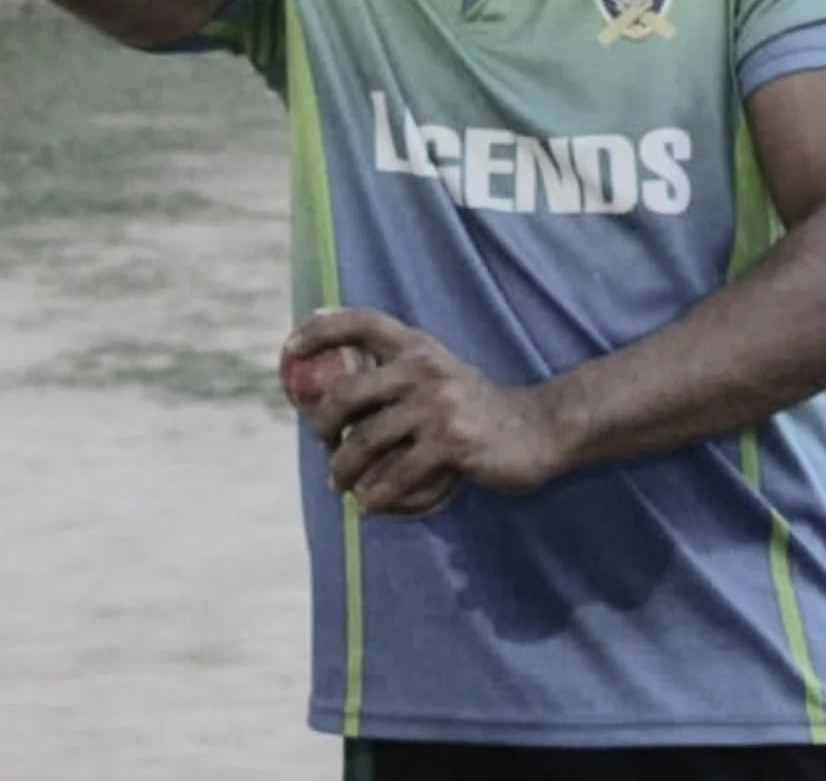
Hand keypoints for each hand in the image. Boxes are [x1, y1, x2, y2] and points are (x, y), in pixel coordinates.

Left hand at [282, 309, 564, 518]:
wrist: (536, 429)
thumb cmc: (475, 407)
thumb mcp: (438, 374)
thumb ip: (397, 373)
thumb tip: (333, 386)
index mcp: (418, 346)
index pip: (362, 322)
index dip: (320, 330)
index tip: (289, 348)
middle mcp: (424, 368)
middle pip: (346, 393)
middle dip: (322, 426)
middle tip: (323, 444)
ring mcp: (437, 406)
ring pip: (364, 443)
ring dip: (343, 471)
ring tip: (341, 484)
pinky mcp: (451, 444)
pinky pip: (394, 477)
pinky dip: (376, 496)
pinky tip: (373, 503)